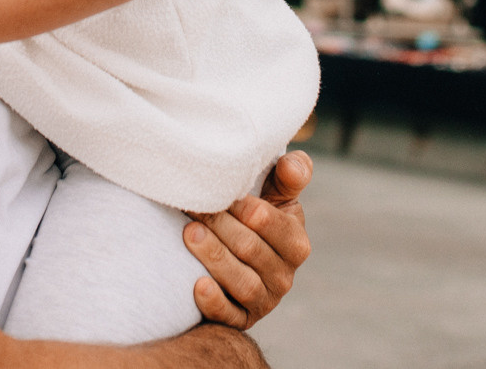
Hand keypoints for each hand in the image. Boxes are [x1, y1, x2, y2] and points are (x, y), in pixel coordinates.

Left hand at [183, 150, 313, 330]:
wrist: (240, 260)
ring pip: (242, 282)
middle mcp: (284, 276)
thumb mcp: (278, 197)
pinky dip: (214, 302)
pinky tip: (196, 285)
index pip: (269, 222)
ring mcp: (264, 301)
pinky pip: (229, 315)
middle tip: (192, 207)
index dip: (243, 206)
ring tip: (188, 234)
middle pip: (250, 249)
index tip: (219, 191)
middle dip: (219, 225)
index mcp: (296, 243)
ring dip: (214, 257)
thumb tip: (291, 165)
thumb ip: (290, 176)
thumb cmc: (258, 219)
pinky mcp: (241, 320)